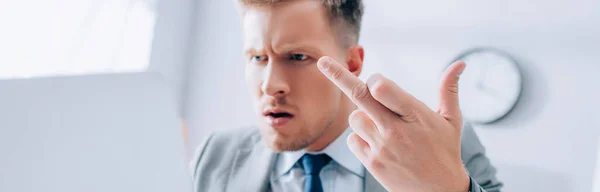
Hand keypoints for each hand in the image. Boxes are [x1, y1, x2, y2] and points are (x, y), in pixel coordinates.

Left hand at [317, 56, 469, 191]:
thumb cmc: (445, 151)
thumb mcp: (452, 120)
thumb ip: (449, 90)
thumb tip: (459, 64)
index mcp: (416, 115)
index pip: (382, 88)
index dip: (375, 81)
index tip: (375, 81)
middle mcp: (396, 130)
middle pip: (360, 97)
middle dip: (339, 76)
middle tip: (323, 62)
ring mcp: (382, 148)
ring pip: (354, 118)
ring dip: (363, 117)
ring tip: (383, 128)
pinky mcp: (372, 163)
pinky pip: (352, 140)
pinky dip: (360, 137)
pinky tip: (378, 144)